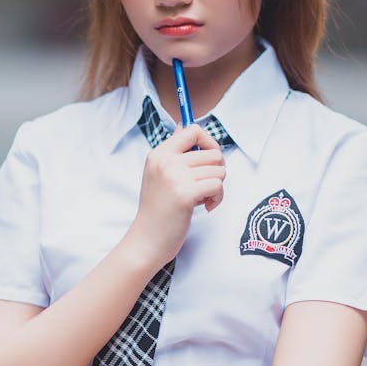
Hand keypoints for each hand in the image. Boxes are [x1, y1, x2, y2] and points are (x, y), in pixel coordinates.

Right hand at [128, 123, 225, 267]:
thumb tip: (184, 125)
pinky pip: (218, 185)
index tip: (208, 159)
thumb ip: (174, 152)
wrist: (146, 240)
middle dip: (216, 170)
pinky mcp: (185, 194)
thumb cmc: (157, 210)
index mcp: (159, 154)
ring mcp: (175, 177)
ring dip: (217, 187)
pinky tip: (205, 207)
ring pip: (219, 170)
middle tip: (205, 185)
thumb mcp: (158, 174)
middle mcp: (166, 161)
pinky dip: (217, 198)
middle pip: (213, 152)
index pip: (192, 130)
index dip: (208, 142)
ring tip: (202, 199)